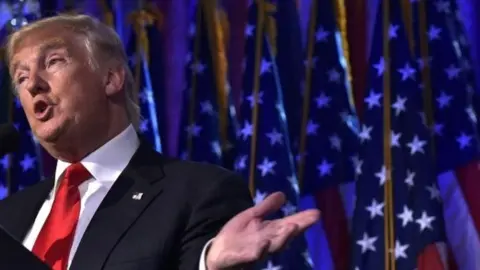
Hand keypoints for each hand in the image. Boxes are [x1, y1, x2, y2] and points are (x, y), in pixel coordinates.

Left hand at [205, 192, 319, 269]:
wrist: (218, 251)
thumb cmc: (238, 235)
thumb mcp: (252, 216)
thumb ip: (266, 207)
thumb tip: (282, 194)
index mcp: (270, 231)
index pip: (290, 224)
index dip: (303, 219)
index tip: (317, 213)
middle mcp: (268, 242)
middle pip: (286, 235)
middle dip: (298, 227)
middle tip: (311, 218)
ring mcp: (257, 250)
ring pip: (273, 246)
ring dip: (284, 238)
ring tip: (292, 227)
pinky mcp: (243, 257)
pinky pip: (253, 255)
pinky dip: (260, 250)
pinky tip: (265, 243)